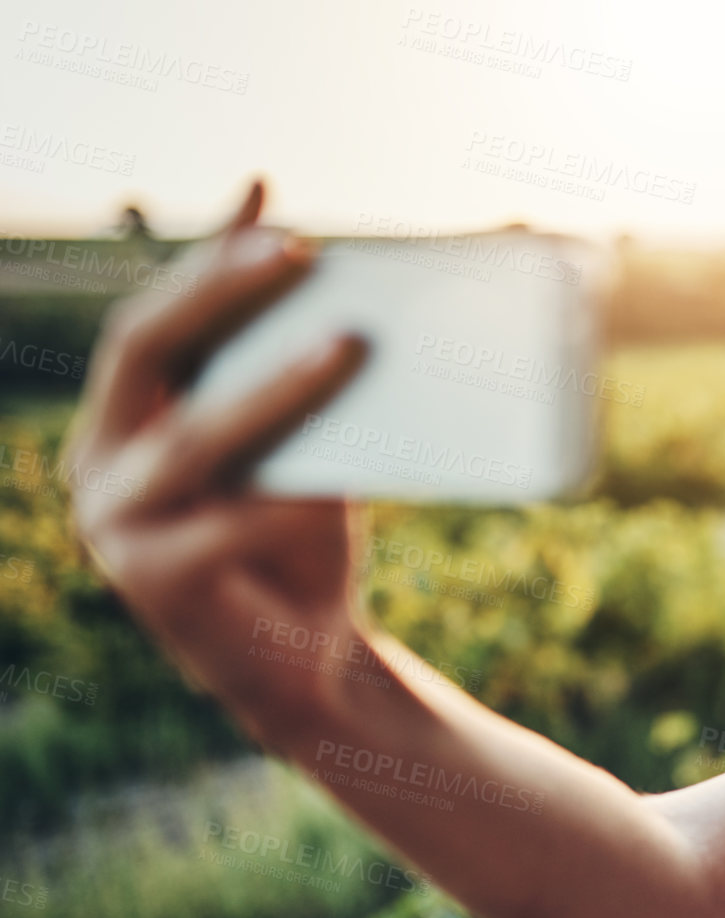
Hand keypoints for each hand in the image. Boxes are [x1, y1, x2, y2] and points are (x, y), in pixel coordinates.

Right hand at [58, 179, 373, 739]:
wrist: (308, 662)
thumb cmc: (301, 544)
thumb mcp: (298, 450)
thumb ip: (297, 379)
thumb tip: (366, 293)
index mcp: (125, 419)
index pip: (156, 317)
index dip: (203, 254)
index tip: (266, 189)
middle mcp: (100, 462)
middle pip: (144, 350)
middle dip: (219, 290)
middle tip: (299, 248)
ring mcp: (116, 524)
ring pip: (197, 438)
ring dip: (276, 388)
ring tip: (351, 345)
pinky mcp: (154, 583)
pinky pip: (229, 522)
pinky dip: (287, 498)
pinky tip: (337, 482)